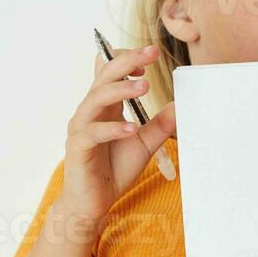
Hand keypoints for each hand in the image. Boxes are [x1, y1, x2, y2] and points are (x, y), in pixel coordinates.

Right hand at [59, 44, 176, 220]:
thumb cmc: (114, 169)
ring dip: (121, 90)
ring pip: (96, 99)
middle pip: (104, 77)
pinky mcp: (78, 148)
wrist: (93, 203)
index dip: (127, 60)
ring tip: (145, 86)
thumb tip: (180, 105)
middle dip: (127, 62)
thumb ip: (160, 124)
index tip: (150, 55)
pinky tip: (132, 127)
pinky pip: (92, 133)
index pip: (110, 72)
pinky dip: (113, 128)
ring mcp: (81, 128)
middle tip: (151, 53)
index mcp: (105, 106)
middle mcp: (91, 112)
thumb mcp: (145, 143)